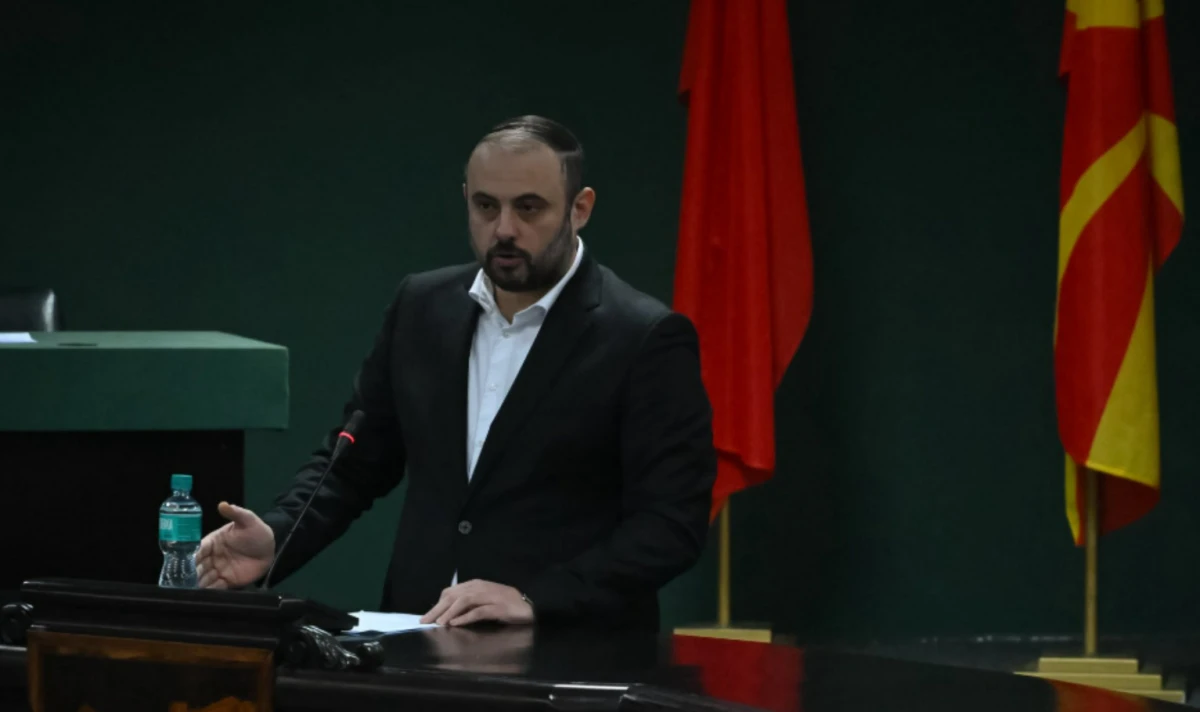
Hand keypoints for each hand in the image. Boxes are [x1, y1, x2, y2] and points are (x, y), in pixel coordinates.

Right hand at [195, 502, 274, 588]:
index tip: (188, 562)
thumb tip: (223, 504)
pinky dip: (210, 590)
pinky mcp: (227, 581)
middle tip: (189, 579)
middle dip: (193, 572)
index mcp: (213, 542)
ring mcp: (218, 570)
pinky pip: (215, 588)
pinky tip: (207, 593)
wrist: (270, 549)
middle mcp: (211, 557)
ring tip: (196, 588)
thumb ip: (235, 513)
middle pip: (198, 566)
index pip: (199, 549)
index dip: (193, 556)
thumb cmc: (256, 532)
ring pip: (204, 578)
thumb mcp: (248, 520)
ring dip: (199, 583)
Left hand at [419, 579, 534, 626]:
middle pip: (454, 596)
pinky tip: (456, 624)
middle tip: (425, 621)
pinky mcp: (498, 607)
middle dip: (437, 609)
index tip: (428, 616)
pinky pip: (479, 612)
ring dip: (449, 612)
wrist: (529, 606)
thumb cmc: (506, 605)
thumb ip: (469, 605)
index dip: (438, 604)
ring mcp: (490, 597)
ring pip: (464, 601)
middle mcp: (480, 588)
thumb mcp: (484, 602)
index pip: (451, 592)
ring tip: (438, 623)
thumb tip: (448, 614)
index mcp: (476, 585)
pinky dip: (465, 617)